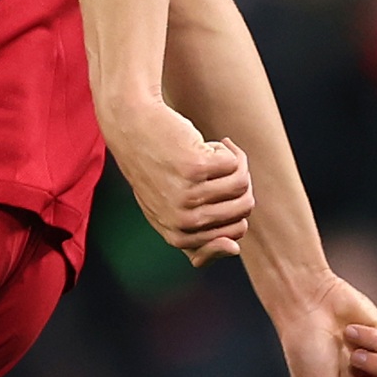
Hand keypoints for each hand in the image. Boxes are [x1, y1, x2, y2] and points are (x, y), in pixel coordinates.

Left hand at [105, 99, 253, 264]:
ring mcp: (188, 195)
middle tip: (214, 168)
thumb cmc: (156, 170)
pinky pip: (235, 163)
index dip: (234, 210)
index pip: (235, 236)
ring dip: (232, 163)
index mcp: (177, 236)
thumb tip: (235, 250)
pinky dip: (225, 149)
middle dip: (238, 184)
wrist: (132, 127)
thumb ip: (201, 238)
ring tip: (206, 155)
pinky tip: (203, 144)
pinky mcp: (195, 168)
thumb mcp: (171, 212)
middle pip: (244, 208)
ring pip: (243, 184)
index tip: (216, 190)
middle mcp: (182, 221)